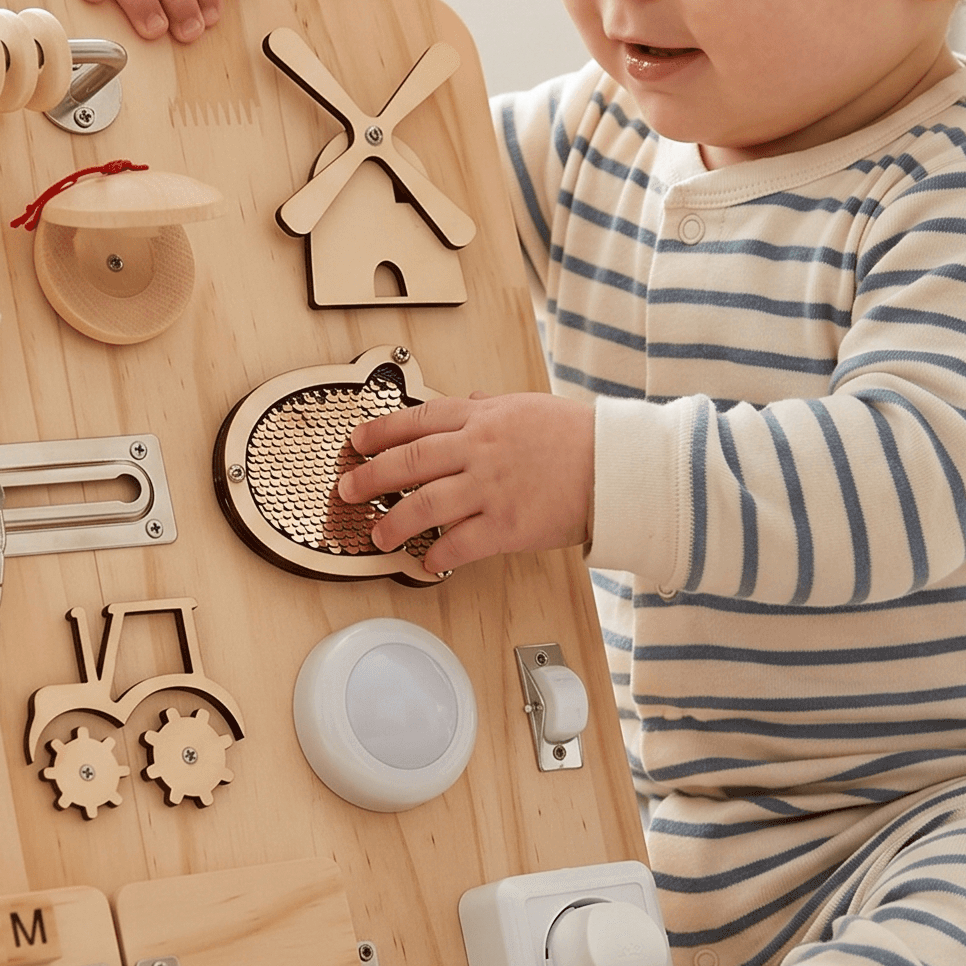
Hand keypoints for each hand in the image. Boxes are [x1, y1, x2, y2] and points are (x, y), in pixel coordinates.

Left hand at [336, 392, 594, 574]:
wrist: (618, 466)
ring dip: (393, 523)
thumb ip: (490, 406)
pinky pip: (459, 544)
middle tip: (348, 489)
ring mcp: (490, 488)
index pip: (417, 420)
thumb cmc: (579, 436)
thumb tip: (465, 401)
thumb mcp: (528, 405)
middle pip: (408, 462)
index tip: (358, 442)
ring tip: (378, 535)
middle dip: (370, 478)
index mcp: (483, 416)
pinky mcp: (507, 526)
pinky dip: (437, 556)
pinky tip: (427, 563)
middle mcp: (479, 449)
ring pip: (424, 506)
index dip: (379, 432)